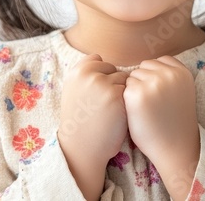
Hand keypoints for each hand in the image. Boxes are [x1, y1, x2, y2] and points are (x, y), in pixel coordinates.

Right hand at [58, 54, 127, 198]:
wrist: (82, 147)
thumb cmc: (81, 119)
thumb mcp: (73, 89)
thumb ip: (86, 72)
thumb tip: (101, 57)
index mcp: (76, 71)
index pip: (97, 58)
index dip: (100, 75)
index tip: (94, 92)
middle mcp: (88, 74)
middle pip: (113, 68)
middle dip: (112, 82)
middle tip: (102, 103)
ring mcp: (103, 84)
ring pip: (124, 78)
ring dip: (122, 92)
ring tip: (109, 109)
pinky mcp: (117, 95)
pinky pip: (130, 90)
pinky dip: (128, 101)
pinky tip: (117, 114)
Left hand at [123, 56, 199, 192]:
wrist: (175, 147)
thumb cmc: (173, 119)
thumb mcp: (180, 90)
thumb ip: (168, 74)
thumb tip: (144, 65)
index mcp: (182, 71)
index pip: (159, 61)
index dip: (156, 77)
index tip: (161, 94)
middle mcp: (169, 74)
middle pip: (144, 66)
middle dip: (144, 81)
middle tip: (153, 103)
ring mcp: (153, 83)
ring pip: (133, 76)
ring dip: (135, 89)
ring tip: (146, 108)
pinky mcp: (136, 93)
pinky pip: (124, 88)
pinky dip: (127, 100)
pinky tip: (138, 113)